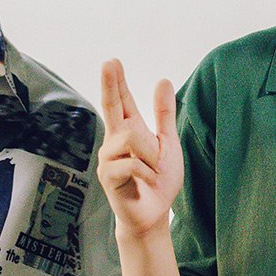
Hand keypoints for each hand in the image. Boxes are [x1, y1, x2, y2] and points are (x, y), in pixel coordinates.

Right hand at [97, 59, 183, 241]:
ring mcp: (108, 158)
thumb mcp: (167, 143)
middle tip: (109, 62)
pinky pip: (132, 163)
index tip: (112, 62)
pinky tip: (146, 181)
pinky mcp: (108, 176)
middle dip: (110, 84)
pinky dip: (147, 172)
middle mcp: (114, 141)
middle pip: (111, 107)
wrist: (154, 214)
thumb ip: (164, 114)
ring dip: (150, 155)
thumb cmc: (158, 180)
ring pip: (132, 137)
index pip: (120, 101)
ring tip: (152, 170)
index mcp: (128, 131)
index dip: (116, 81)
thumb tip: (163, 80)